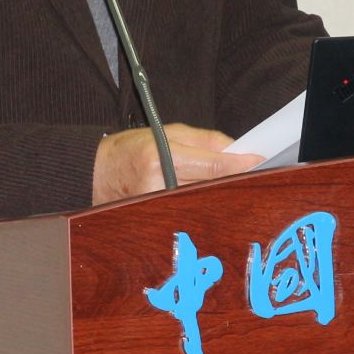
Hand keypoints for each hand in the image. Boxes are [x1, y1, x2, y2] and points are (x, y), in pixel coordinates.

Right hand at [92, 124, 260, 203]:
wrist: (96, 173)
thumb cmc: (129, 150)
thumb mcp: (167, 132)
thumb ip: (205, 141)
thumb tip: (236, 150)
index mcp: (160, 157)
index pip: (212, 166)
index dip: (239, 164)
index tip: (258, 160)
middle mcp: (158, 184)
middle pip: (212, 186)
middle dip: (231, 179)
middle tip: (250, 172)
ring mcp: (156, 206)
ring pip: (203, 201)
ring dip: (218, 193)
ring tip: (227, 184)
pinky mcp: (155, 220)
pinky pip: (189, 212)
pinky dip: (202, 204)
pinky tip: (206, 199)